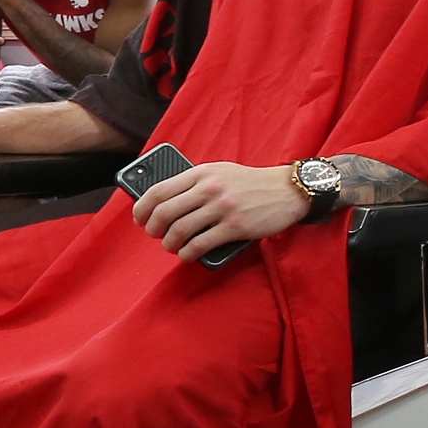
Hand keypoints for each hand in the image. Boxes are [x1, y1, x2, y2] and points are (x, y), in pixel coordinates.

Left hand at [129, 160, 310, 263]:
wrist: (287, 190)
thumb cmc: (250, 183)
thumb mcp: (220, 172)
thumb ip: (195, 183)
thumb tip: (164, 202)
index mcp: (201, 173)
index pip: (159, 190)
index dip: (142, 208)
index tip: (140, 218)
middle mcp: (209, 188)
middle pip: (165, 212)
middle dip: (153, 228)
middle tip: (155, 235)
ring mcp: (222, 208)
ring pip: (179, 230)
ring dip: (169, 243)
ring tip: (172, 246)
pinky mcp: (235, 227)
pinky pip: (200, 244)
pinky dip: (188, 253)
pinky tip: (187, 254)